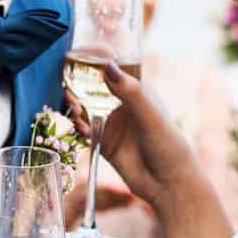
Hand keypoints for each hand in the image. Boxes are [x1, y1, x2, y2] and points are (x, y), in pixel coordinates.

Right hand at [76, 62, 201, 211]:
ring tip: (70, 102)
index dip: (98, 59)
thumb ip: (129, 91)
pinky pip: (86, 131)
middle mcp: (124, 106)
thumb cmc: (169, 145)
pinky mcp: (105, 144)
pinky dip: (78, 126)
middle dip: (80, 83)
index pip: (115, 69)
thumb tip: (107, 64)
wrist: (169, 185)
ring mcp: (114, 125)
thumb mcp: (150, 115)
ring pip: (87, 109)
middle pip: (96, 88)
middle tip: (67, 80)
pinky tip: (77, 125)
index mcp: (138, 92)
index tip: (81, 51)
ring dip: (76, 104)